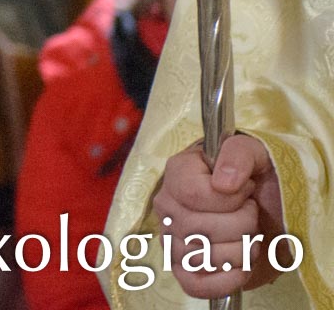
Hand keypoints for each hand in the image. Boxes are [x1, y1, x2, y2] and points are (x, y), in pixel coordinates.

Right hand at [155, 135, 287, 298]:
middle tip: (251, 214)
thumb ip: (239, 155)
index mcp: (178, 172)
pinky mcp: (186, 268)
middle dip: (243, 225)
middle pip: (200, 229)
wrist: (268, 205)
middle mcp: (168, 206)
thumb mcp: (255, 153)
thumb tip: (223, 183)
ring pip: (202, 258)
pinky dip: (224, 281)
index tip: (247, 190)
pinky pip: (194, 284)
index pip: (193, 195)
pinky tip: (242, 268)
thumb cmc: (258, 176)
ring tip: (248, 237)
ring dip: (241, 252)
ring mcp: (173, 239)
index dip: (231, 199)